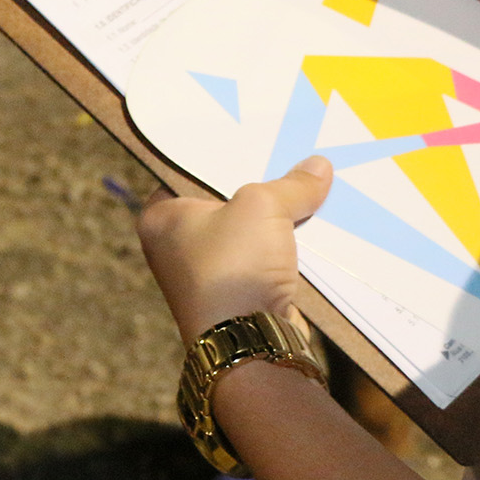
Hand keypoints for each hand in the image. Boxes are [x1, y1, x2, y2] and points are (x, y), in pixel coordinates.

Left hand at [136, 157, 331, 340]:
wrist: (250, 343)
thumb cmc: (233, 264)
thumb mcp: (262, 206)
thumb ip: (290, 184)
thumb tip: (319, 166)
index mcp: (160, 218)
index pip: (185, 173)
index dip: (219, 155)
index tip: (252, 136)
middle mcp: (176, 247)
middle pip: (222, 202)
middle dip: (257, 186)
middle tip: (289, 156)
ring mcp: (207, 274)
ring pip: (247, 233)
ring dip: (276, 219)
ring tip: (311, 185)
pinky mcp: (238, 296)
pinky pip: (264, 259)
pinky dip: (286, 247)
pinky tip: (316, 227)